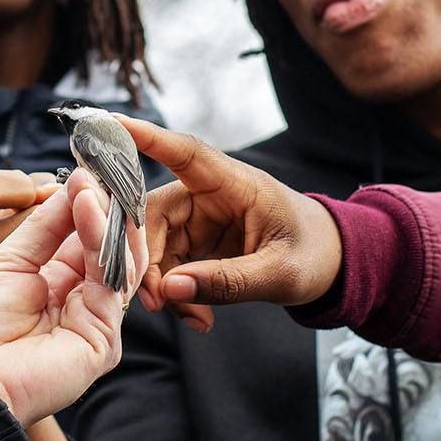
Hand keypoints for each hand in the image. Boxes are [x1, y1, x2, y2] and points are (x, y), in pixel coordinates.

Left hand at [0, 167, 146, 425]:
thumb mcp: (11, 257)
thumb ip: (47, 224)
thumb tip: (77, 182)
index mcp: (65, 285)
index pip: (93, 237)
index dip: (95, 202)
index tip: (92, 166)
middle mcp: (88, 301)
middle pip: (115, 246)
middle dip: (108, 204)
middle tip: (100, 168)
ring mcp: (99, 319)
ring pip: (121, 258)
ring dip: (106, 214)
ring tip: (89, 182)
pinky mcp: (105, 335)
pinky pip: (111, 277)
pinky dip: (101, 236)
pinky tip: (86, 206)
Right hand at [114, 116, 342, 331]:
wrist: (330, 265)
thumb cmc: (314, 254)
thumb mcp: (280, 274)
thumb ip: (228, 282)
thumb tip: (170, 288)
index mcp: (236, 183)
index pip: (186, 153)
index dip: (147, 138)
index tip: (109, 123)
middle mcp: (211, 194)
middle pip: (154, 212)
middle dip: (146, 258)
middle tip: (154, 301)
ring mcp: (201, 218)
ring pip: (155, 244)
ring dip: (164, 285)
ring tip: (195, 317)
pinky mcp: (198, 242)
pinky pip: (169, 265)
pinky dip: (178, 293)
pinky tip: (199, 317)